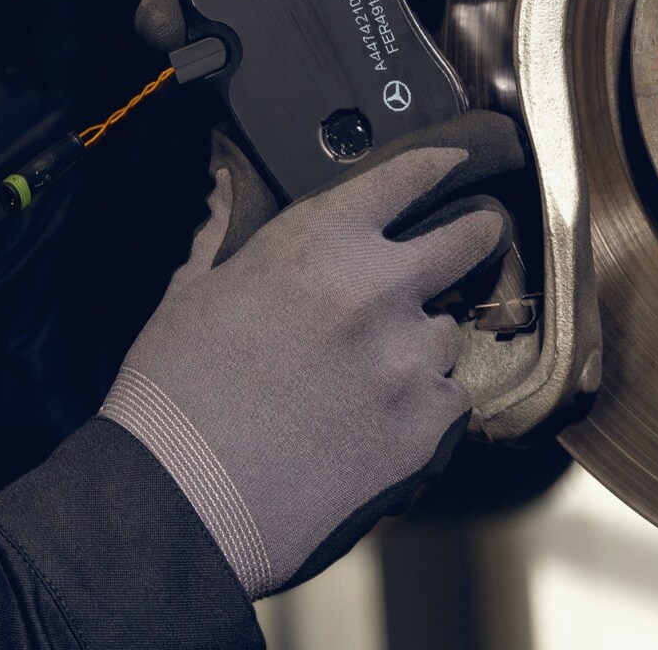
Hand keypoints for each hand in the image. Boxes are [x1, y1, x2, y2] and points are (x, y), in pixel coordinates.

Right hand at [101, 110, 524, 598]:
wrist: (187, 493)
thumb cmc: (178, 386)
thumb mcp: (192, 289)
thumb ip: (225, 231)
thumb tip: (225, 188)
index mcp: (317, 240)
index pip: (405, 178)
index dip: (437, 165)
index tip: (455, 163)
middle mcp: (377, 288)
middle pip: (467, 241)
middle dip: (478, 234)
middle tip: (479, 236)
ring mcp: (407, 359)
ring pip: (448, 330)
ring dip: (423, 337)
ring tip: (375, 366)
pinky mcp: (425, 428)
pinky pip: (448, 398)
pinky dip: (424, 402)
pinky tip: (377, 416)